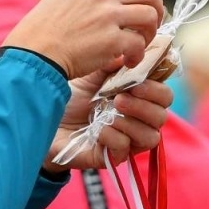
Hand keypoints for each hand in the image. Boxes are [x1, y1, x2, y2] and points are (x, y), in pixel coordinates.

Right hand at [5, 0, 162, 79]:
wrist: (33, 52)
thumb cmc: (45, 27)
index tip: (144, 4)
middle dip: (155, 8)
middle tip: (150, 25)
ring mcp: (108, 14)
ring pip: (149, 15)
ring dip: (150, 32)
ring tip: (139, 44)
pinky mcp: (111, 40)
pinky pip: (139, 43)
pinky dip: (138, 54)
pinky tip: (128, 60)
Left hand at [47, 72, 173, 170]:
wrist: (44, 117)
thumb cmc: (71, 93)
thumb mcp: (92, 72)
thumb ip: (113, 63)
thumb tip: (130, 51)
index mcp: (138, 98)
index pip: (163, 95)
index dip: (157, 87)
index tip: (138, 80)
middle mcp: (137, 120)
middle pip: (162, 116)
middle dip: (146, 104)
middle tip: (121, 97)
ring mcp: (127, 140)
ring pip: (151, 137)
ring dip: (133, 122)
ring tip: (112, 110)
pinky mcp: (112, 156)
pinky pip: (126, 149)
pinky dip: (114, 137)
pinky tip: (98, 129)